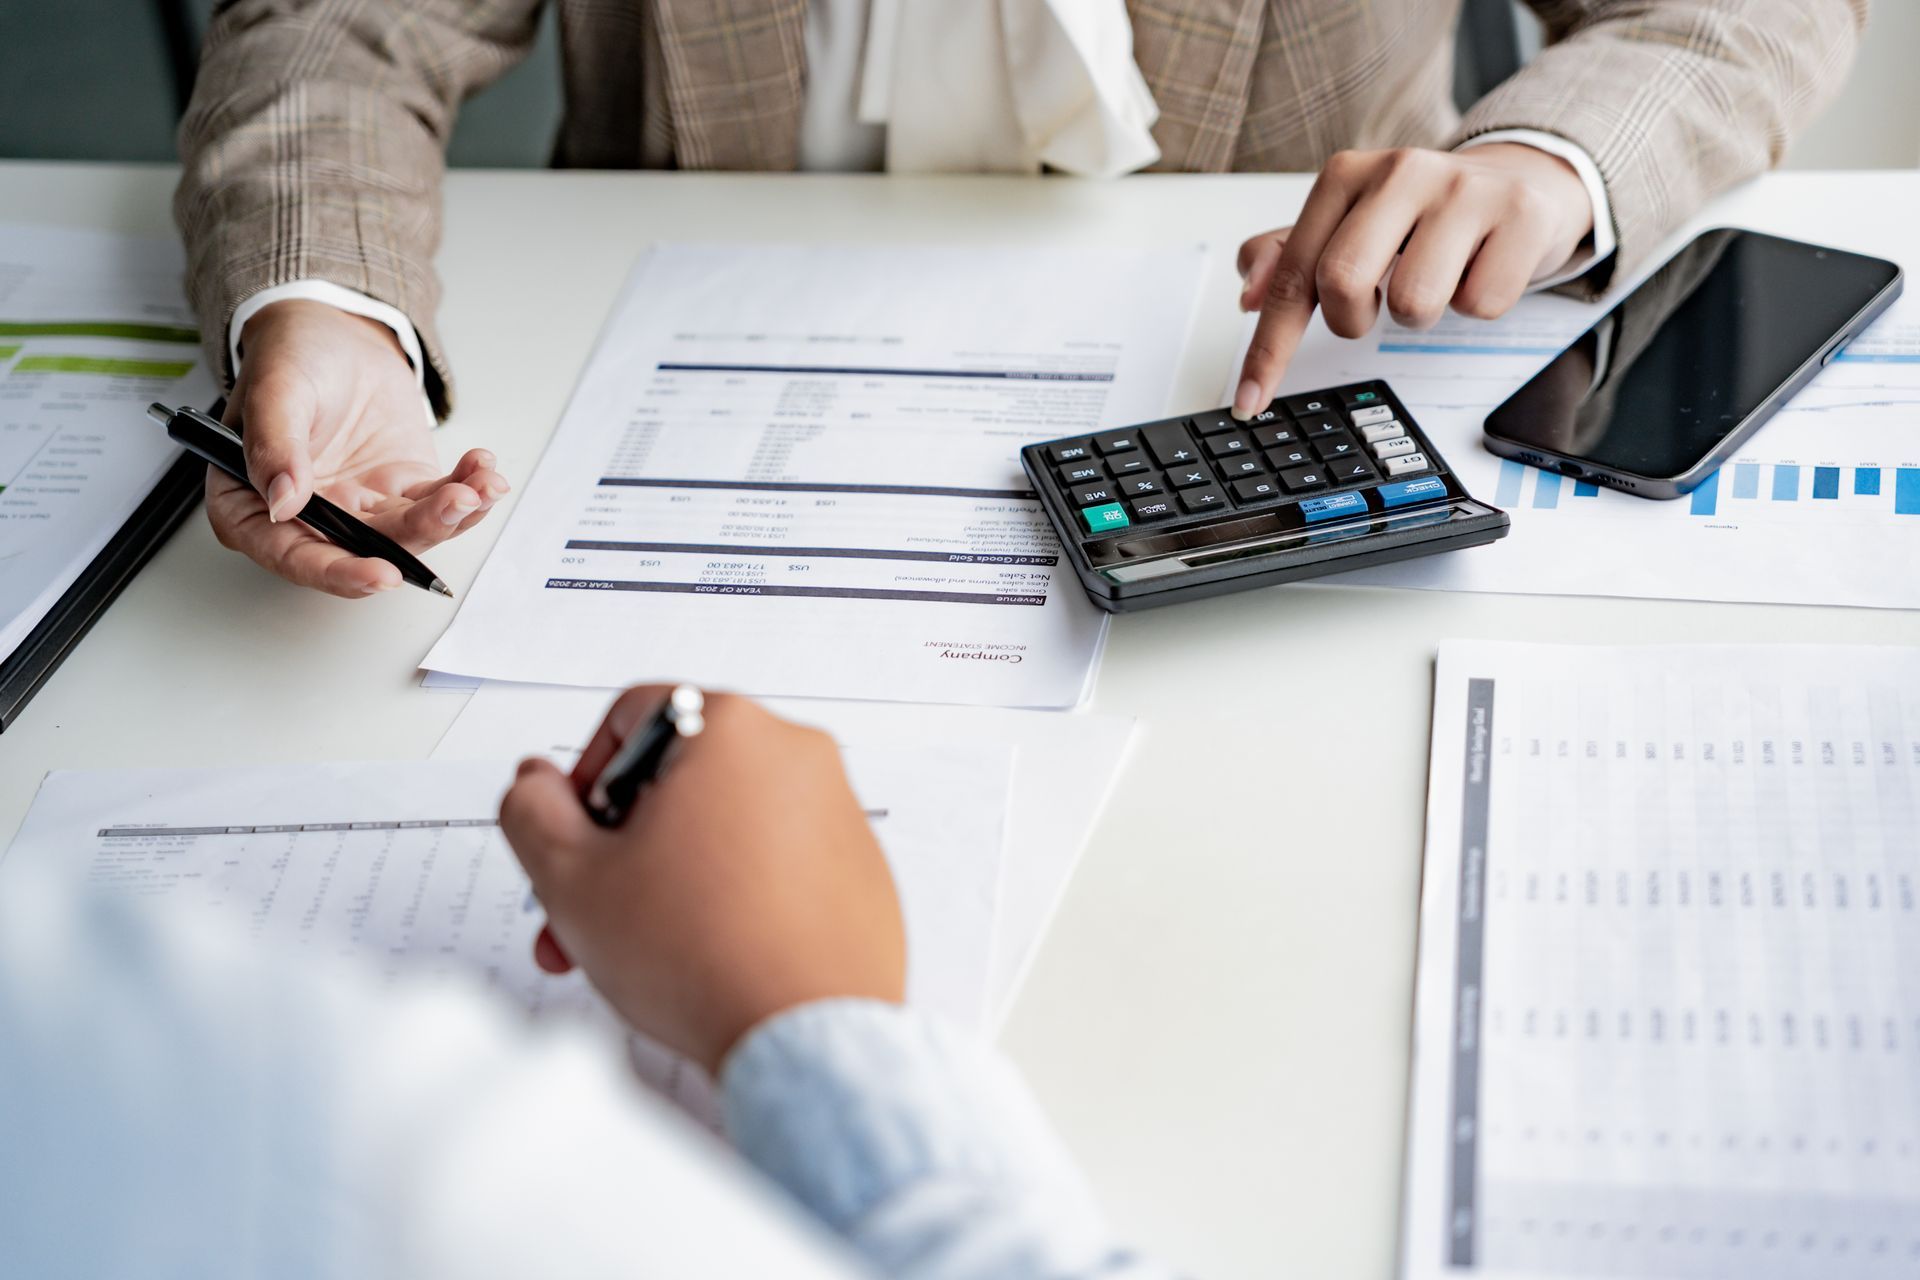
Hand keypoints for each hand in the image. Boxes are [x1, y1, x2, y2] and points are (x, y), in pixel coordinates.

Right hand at [209, 299, 509, 595]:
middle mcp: (310, 519)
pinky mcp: (402, 490)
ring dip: (452, 515)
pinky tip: (484, 468)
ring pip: (410, 532)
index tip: (382, 574)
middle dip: (418, 534)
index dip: (338, 573)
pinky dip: (467, 492)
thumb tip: (283, 503)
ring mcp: (360, 508)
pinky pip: (438, 503)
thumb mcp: (274, 389)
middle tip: (456, 503)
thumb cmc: (290, 358)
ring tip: (483, 483)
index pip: (294, 555)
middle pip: (365, 551)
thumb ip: (273, 446)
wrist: (334, 334)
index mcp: (253, 508)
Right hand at [498, 688, 906, 1074]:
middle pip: (679, 781)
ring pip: (725, 827)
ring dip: (668, 877)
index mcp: (730, 729)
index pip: (632, 718)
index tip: (572, 836)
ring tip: (637, 949)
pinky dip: (734, 897)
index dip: (583, 780)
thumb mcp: (570, 877)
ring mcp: (838, 813)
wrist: (805, 1037)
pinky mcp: (861, 870)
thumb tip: (536, 784)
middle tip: (587, 910)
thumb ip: (531, 812)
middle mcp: (797, 755)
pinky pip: (778, 864)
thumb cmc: (700, 954)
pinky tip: (706, 956)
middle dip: (619, 848)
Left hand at [1231, 143, 1593, 416]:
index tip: (1251, 399)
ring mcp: (1463, 189)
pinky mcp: (1520, 214)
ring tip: (1436, 278)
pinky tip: (1479, 268)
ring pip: (1415, 304)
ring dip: (1420, 315)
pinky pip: (1479, 306)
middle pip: (1343, 282)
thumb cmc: (1424, 216)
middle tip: (1374, 309)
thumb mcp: (1351, 226)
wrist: (1522, 182)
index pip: (1293, 273)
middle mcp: (1401, 171)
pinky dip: (1476, 305)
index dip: (1270, 346)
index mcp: (1347, 176)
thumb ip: (1290, 257)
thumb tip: (1249, 296)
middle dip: (1353, 320)